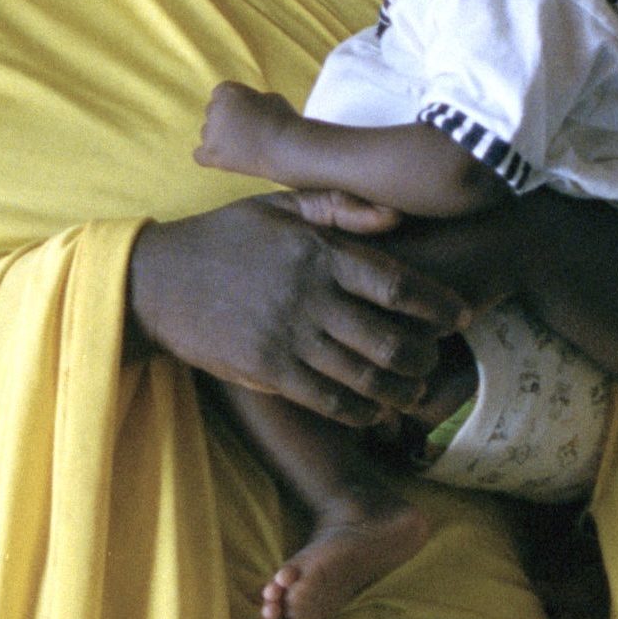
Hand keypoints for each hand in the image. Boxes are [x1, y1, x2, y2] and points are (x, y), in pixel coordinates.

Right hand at [127, 195, 468, 424]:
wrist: (155, 278)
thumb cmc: (224, 237)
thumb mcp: (277, 205)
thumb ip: (338, 206)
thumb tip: (397, 216)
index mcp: (317, 252)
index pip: (397, 285)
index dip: (438, 306)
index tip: (461, 316)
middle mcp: (309, 296)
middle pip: (390, 339)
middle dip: (424, 358)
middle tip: (436, 362)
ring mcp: (288, 336)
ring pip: (365, 376)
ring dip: (400, 391)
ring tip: (415, 392)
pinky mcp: (266, 370)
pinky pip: (328, 401)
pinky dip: (360, 412)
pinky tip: (375, 413)